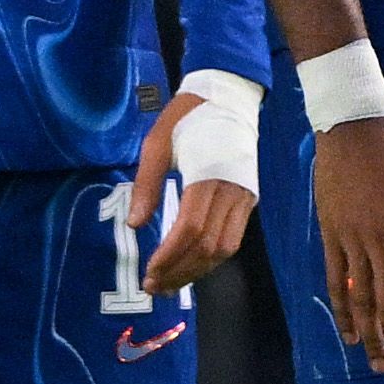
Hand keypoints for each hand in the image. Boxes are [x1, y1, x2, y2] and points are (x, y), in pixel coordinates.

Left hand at [125, 86, 253, 296]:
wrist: (230, 97)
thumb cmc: (188, 118)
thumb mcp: (158, 143)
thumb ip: (147, 185)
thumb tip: (135, 224)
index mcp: (208, 175)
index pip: (191, 229)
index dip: (170, 255)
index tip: (150, 270)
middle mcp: (231, 191)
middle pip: (209, 246)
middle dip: (181, 270)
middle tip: (155, 286)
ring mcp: (244, 197)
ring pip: (225, 248)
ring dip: (198, 270)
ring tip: (171, 282)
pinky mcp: (249, 199)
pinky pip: (233, 238)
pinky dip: (211, 258)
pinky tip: (191, 264)